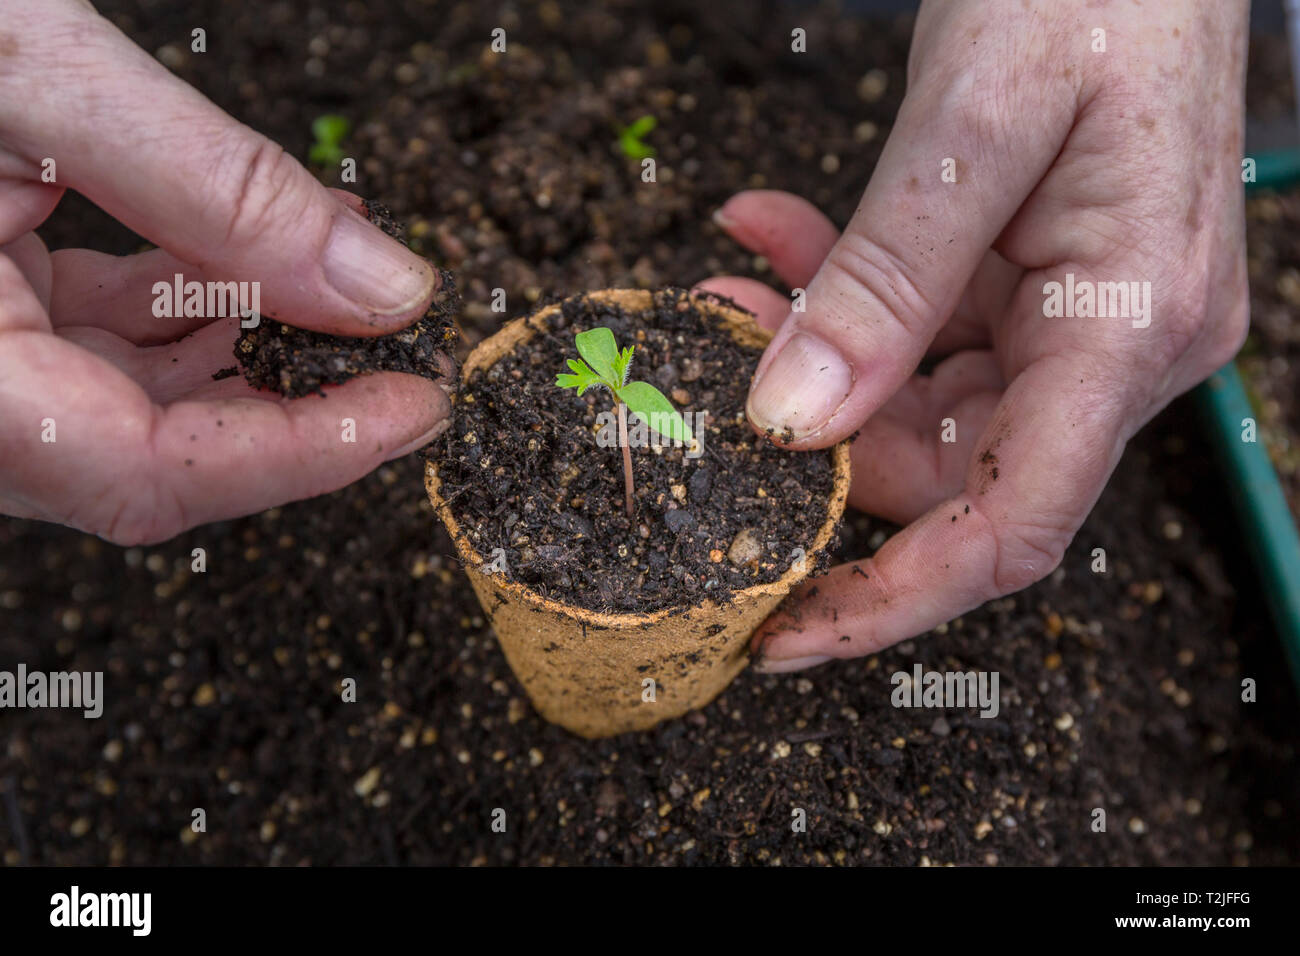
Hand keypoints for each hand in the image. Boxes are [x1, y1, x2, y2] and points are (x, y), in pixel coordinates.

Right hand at [0, 0, 449, 544]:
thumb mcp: (29, 72)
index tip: (412, 408)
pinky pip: (94, 347)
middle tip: (399, 361)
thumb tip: (380, 284)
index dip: (301, 454)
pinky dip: (188, 308)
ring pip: (131, 407)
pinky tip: (249, 260)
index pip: (144, 472)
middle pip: (148, 458)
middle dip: (289, 408)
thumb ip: (215, 187)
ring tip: (335, 286)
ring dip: (248, 351)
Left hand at [700, 0, 1249, 670]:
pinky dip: (846, 297)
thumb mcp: (976, 120)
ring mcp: (1078, 320)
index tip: (781, 632)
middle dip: (815, 433)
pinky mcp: (1038, 287)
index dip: (893, 599)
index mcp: (1128, 326)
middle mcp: (1115, 347)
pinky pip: (925, 332)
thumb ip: (884, 278)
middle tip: (715, 358)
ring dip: (814, 352)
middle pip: (945, 465)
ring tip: (734, 281)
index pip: (1010, 525)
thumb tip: (792, 420)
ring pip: (919, 399)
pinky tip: (776, 236)